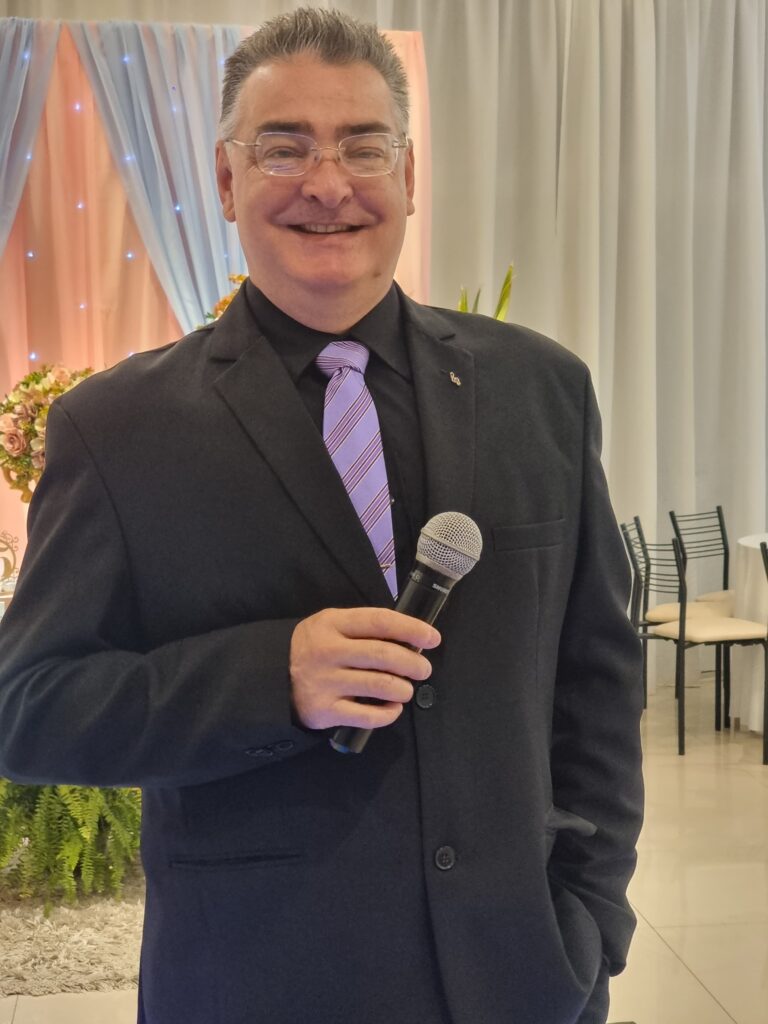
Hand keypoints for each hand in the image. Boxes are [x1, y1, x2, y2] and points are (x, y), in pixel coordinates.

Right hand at [289, 607, 440, 730]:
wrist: (273, 677)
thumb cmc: (315, 647)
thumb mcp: (331, 626)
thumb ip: (365, 629)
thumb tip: (411, 640)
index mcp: (332, 623)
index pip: (379, 622)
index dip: (411, 628)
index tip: (433, 637)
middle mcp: (328, 651)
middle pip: (383, 655)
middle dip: (413, 663)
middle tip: (423, 668)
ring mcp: (325, 683)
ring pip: (379, 686)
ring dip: (403, 688)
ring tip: (406, 688)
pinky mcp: (324, 711)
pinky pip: (367, 716)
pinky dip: (388, 714)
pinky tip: (392, 708)